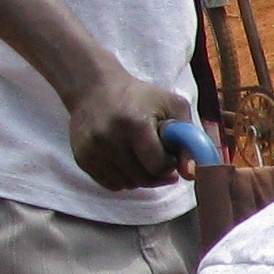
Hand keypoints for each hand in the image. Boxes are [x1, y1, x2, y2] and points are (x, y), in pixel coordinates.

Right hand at [65, 67, 193, 189]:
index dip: (170, 164)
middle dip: (158, 173)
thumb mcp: (173, 106)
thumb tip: (192, 173)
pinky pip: (111, 184)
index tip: (171, 155)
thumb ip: (189, 137)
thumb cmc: (141, 97)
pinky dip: (124, 179)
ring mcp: (92, 150)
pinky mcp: (82, 158)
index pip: (157, 165)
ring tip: (144, 158)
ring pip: (127, 184)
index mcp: (134, 124)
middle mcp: (109, 139)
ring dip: (142, 178)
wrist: (95, 89)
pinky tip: (129, 162)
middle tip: (161, 160)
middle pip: (143, 178)